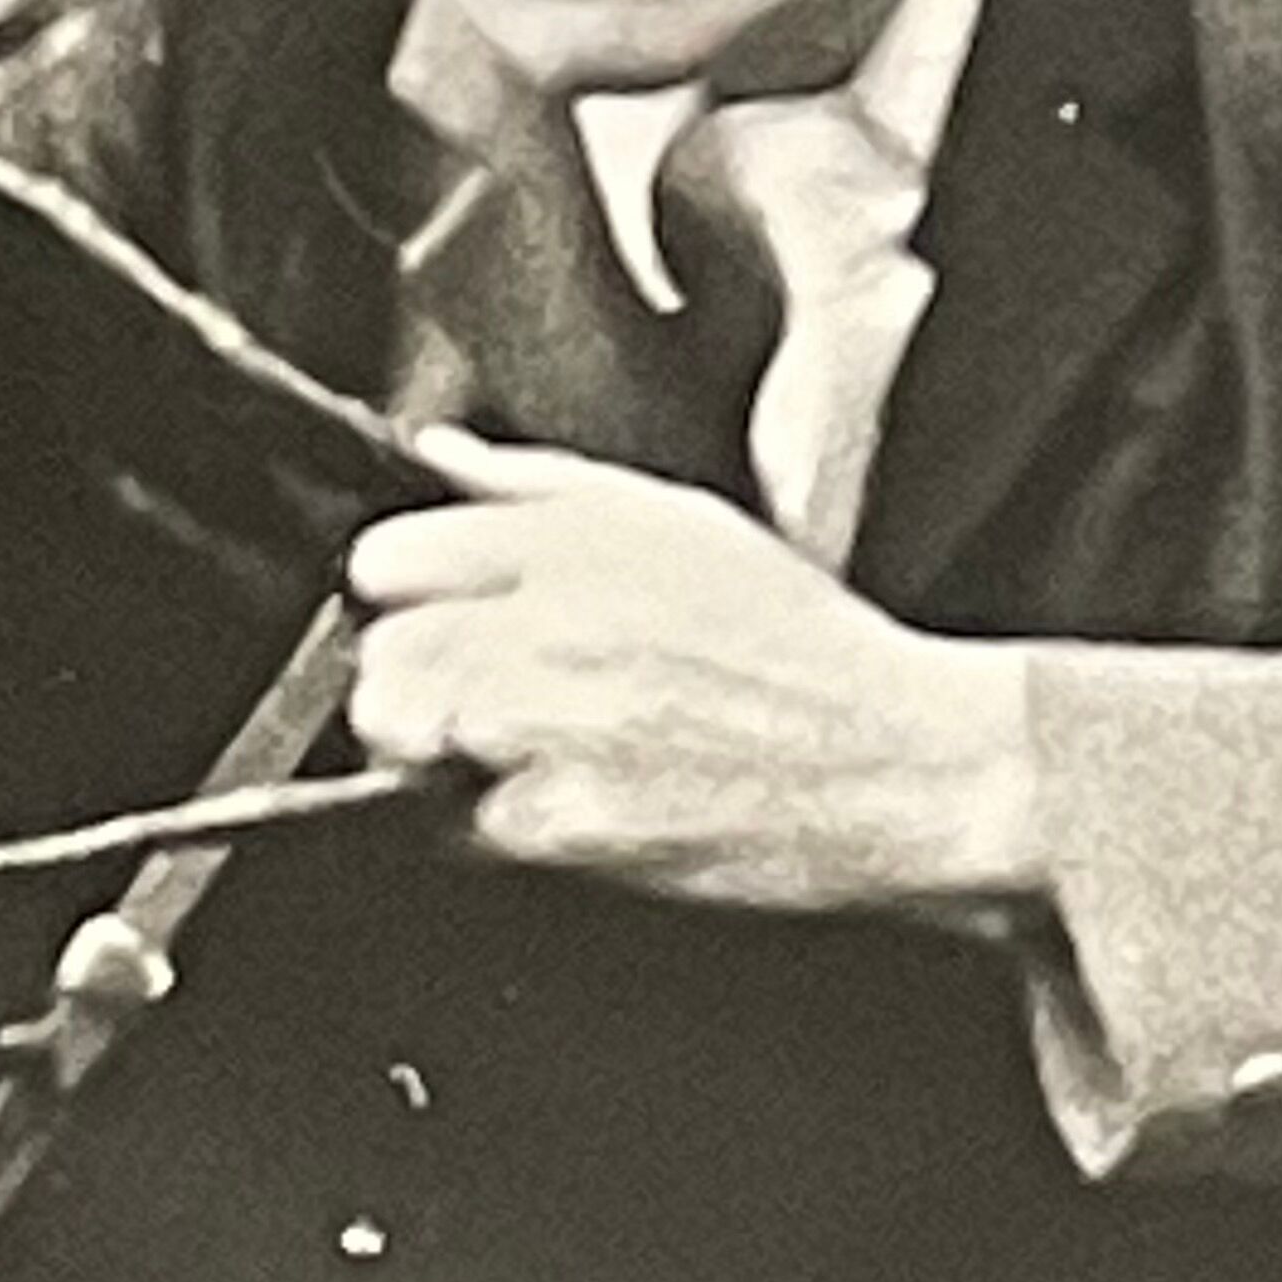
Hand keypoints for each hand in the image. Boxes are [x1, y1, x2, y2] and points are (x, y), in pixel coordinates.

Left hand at [344, 425, 1048, 915]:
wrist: (900, 760)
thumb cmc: (805, 648)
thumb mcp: (686, 523)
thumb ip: (544, 484)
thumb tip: (441, 453)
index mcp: (580, 535)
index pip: (390, 557)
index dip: (406, 598)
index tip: (438, 621)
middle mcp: (554, 618)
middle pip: (382, 658)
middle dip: (416, 685)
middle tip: (486, 702)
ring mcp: (554, 722)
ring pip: (406, 742)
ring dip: (443, 757)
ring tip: (526, 753)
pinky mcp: (563, 821)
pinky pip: (468, 828)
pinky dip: (507, 828)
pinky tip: (579, 801)